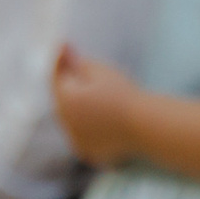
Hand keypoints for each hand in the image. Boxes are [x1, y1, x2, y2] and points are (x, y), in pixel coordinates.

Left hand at [53, 46, 140, 166]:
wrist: (145, 125)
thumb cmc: (124, 95)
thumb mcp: (101, 71)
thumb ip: (79, 63)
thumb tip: (66, 55)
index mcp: (65, 100)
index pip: (55, 77)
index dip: (59, 60)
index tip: (64, 45)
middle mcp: (65, 122)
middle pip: (62, 100)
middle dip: (68, 86)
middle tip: (78, 70)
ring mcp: (76, 140)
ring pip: (71, 120)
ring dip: (76, 108)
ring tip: (93, 97)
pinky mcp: (89, 152)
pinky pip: (83, 137)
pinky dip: (86, 128)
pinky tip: (99, 120)